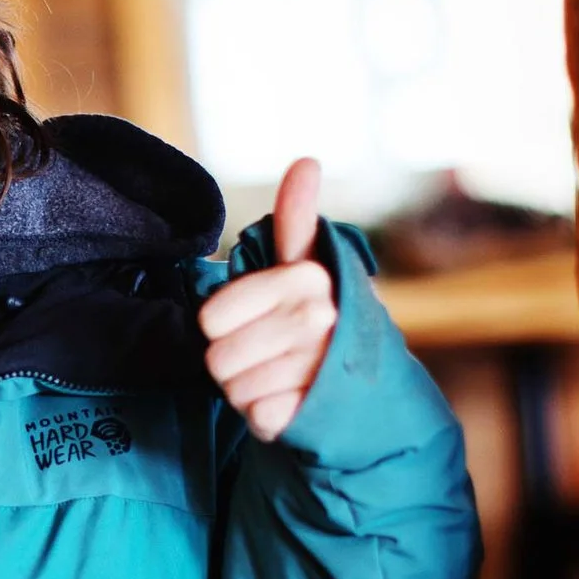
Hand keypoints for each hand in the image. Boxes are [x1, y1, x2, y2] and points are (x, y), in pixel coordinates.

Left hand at [201, 159, 337, 442]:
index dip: (221, 327)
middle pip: (217, 358)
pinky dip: (264, 418)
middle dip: (233, 365)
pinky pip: (256, 417)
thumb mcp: (307, 269)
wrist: (366, 391)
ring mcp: (318, 367)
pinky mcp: (316, 412)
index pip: (211, 317)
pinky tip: (290, 405)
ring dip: (248, 392)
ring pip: (234, 389)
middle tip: (267, 358)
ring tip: (280, 381)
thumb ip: (297, 220)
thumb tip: (307, 160)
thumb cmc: (320, 322)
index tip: (255, 322)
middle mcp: (317, 319)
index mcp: (307, 279)